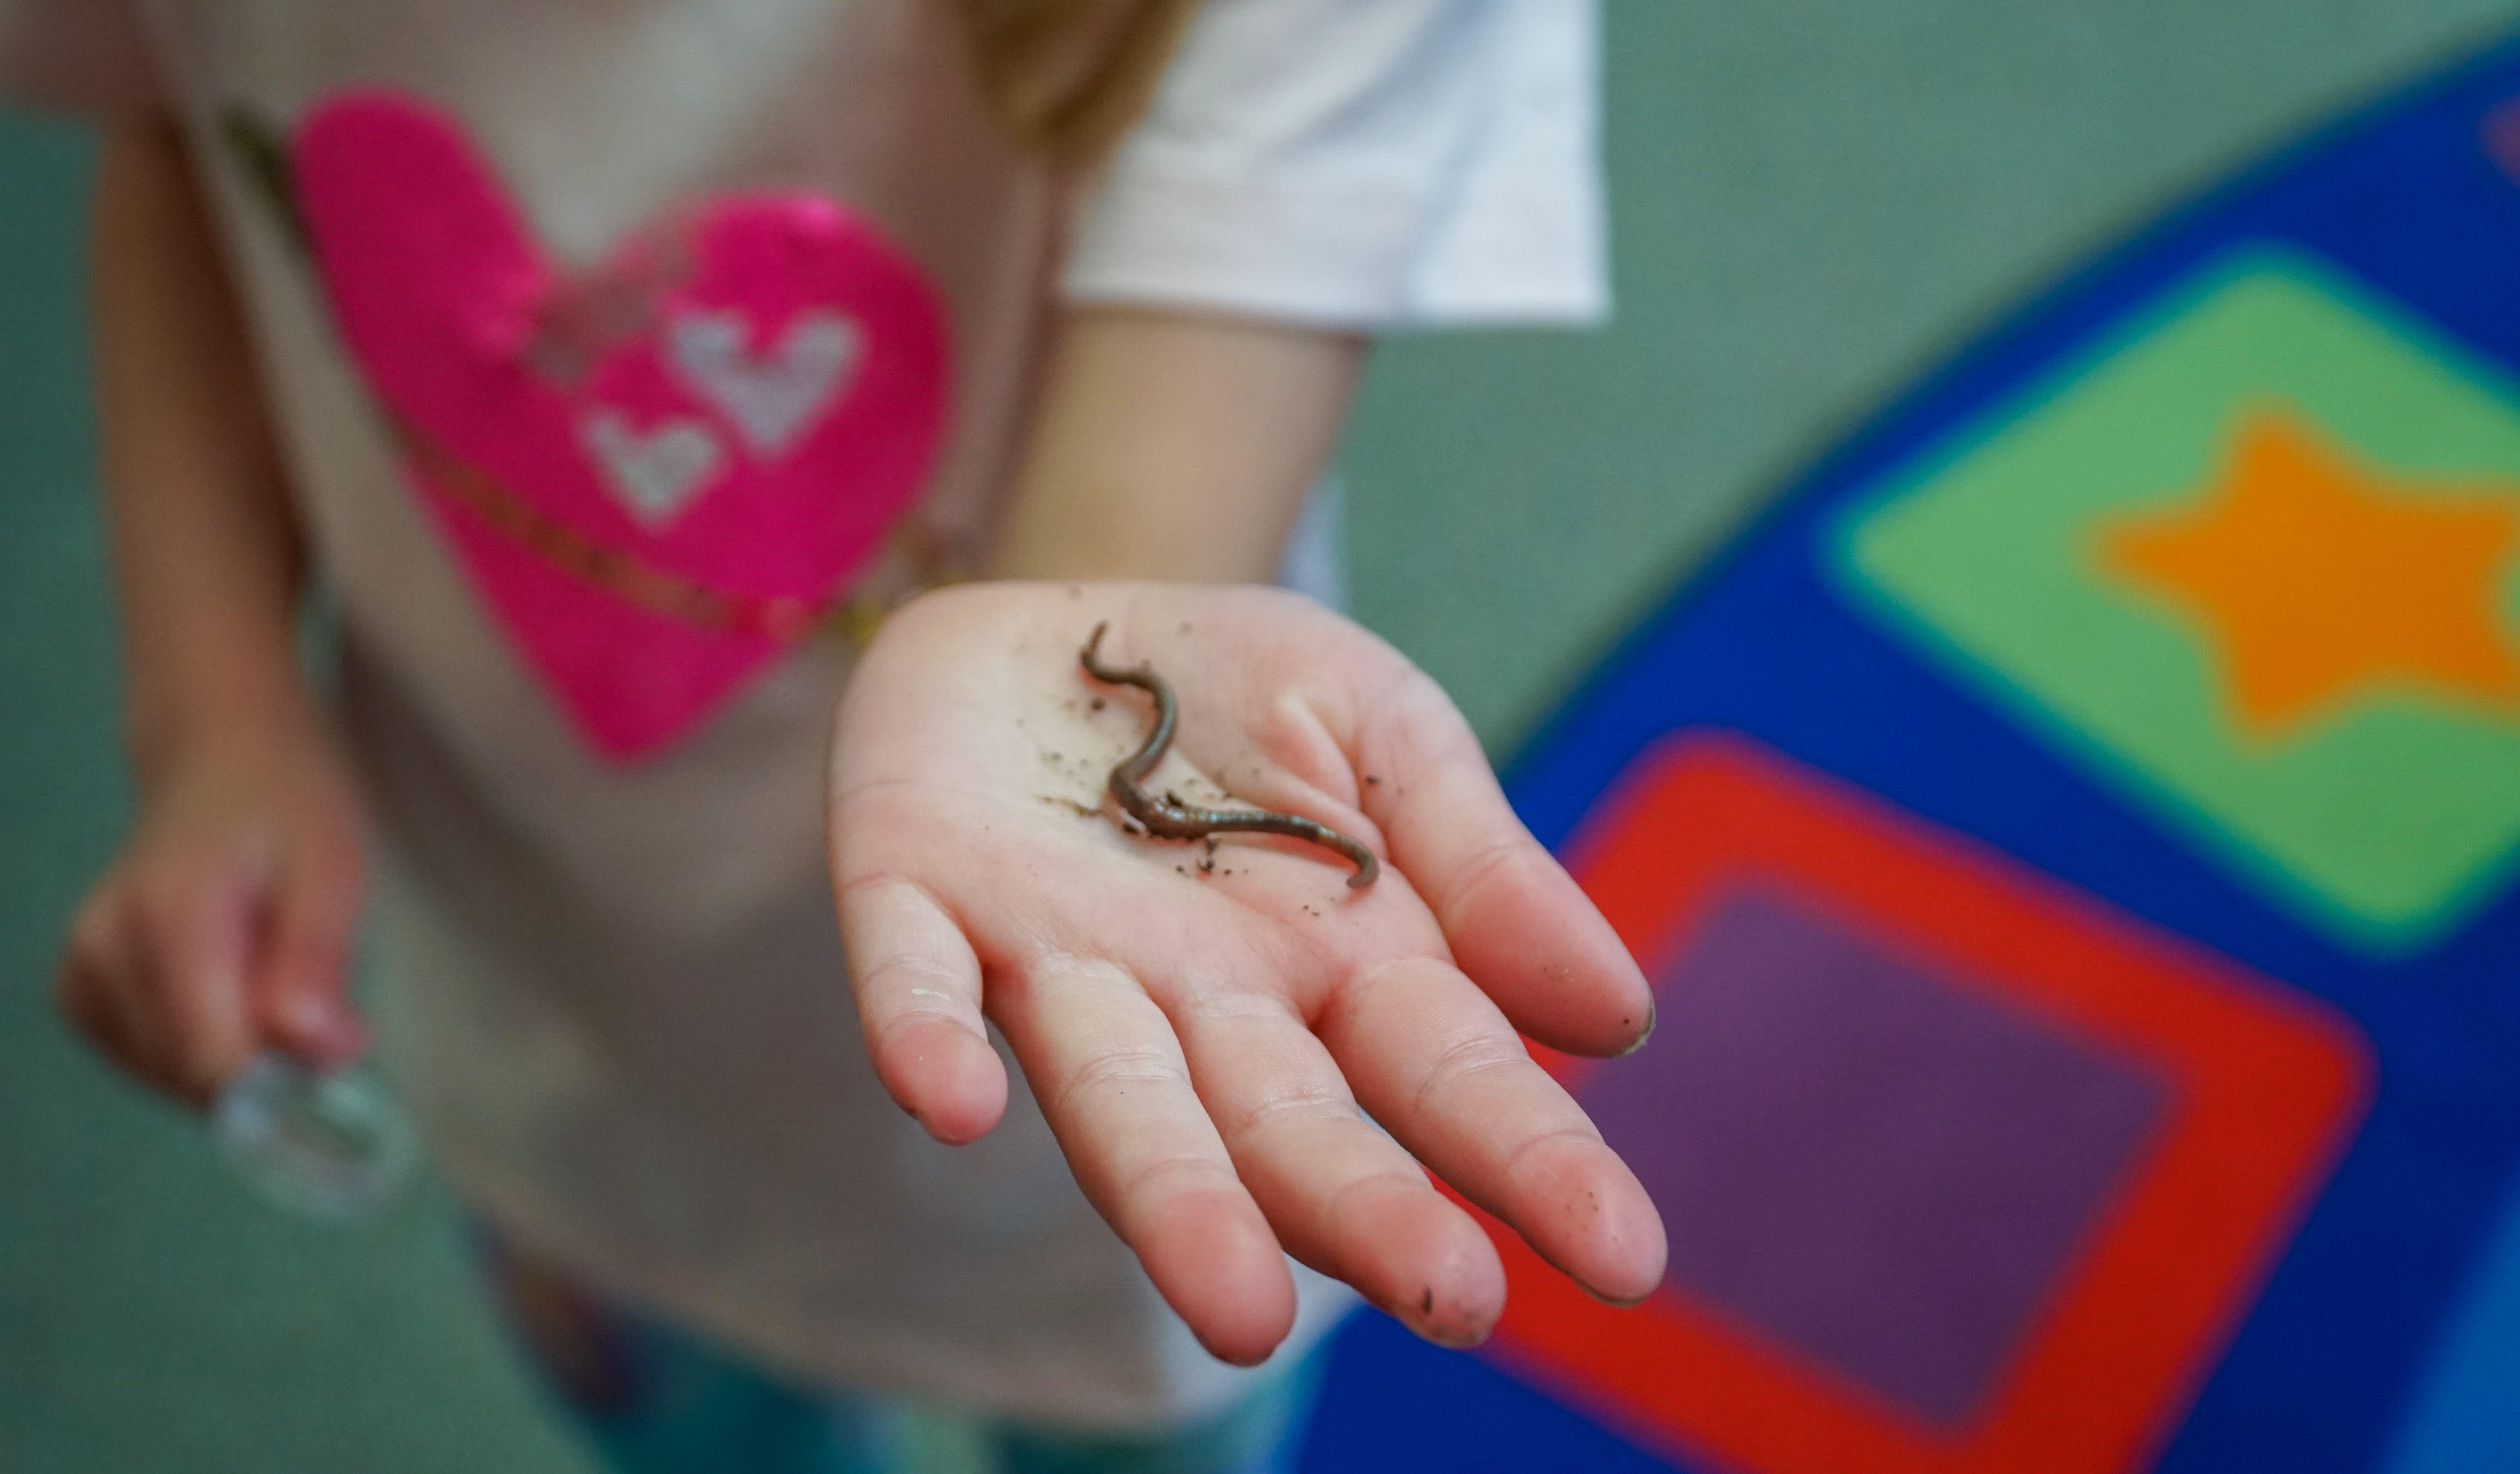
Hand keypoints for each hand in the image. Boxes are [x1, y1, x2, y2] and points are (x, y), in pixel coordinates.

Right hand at [58, 715, 367, 1106]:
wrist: (217, 759)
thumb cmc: (285, 806)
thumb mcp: (330, 869)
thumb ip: (315, 961)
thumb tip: (312, 1051)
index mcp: (166, 917)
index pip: (210, 1057)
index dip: (285, 1079)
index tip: (342, 1045)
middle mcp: (102, 950)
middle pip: (191, 1075)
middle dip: (270, 1066)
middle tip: (323, 1004)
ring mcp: (80, 973)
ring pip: (171, 1077)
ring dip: (239, 1057)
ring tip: (272, 977)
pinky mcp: (78, 992)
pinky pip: (148, 1061)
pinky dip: (203, 1048)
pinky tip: (232, 992)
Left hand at [829, 583, 1663, 1364]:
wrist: (1062, 613)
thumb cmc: (1244, 700)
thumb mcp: (1389, 733)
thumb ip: (1485, 870)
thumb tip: (1617, 1019)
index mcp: (1337, 966)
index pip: (1448, 1078)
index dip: (1535, 1163)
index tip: (1628, 1259)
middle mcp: (1201, 1000)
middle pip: (1284, 1125)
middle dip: (1364, 1210)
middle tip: (1452, 1302)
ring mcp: (1056, 958)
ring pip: (1116, 1100)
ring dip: (1170, 1200)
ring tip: (1239, 1311)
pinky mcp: (916, 893)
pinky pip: (913, 977)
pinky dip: (924, 1034)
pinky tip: (952, 1100)